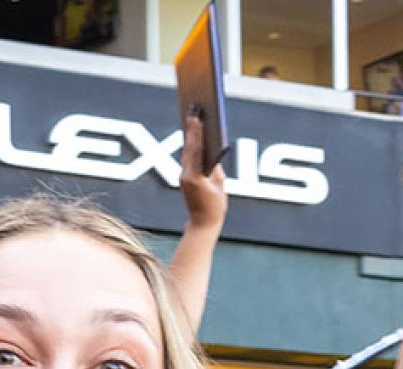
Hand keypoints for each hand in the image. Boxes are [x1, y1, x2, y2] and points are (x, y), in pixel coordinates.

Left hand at [180, 114, 227, 228]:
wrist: (203, 224)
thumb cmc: (215, 207)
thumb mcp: (219, 185)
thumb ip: (215, 168)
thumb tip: (211, 152)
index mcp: (195, 177)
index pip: (195, 149)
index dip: (196, 132)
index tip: (196, 116)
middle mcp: (186, 175)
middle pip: (189, 147)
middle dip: (191, 129)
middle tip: (192, 110)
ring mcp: (183, 177)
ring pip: (187, 152)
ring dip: (190, 136)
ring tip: (193, 119)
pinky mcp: (184, 179)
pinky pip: (188, 159)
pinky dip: (191, 147)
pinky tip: (193, 137)